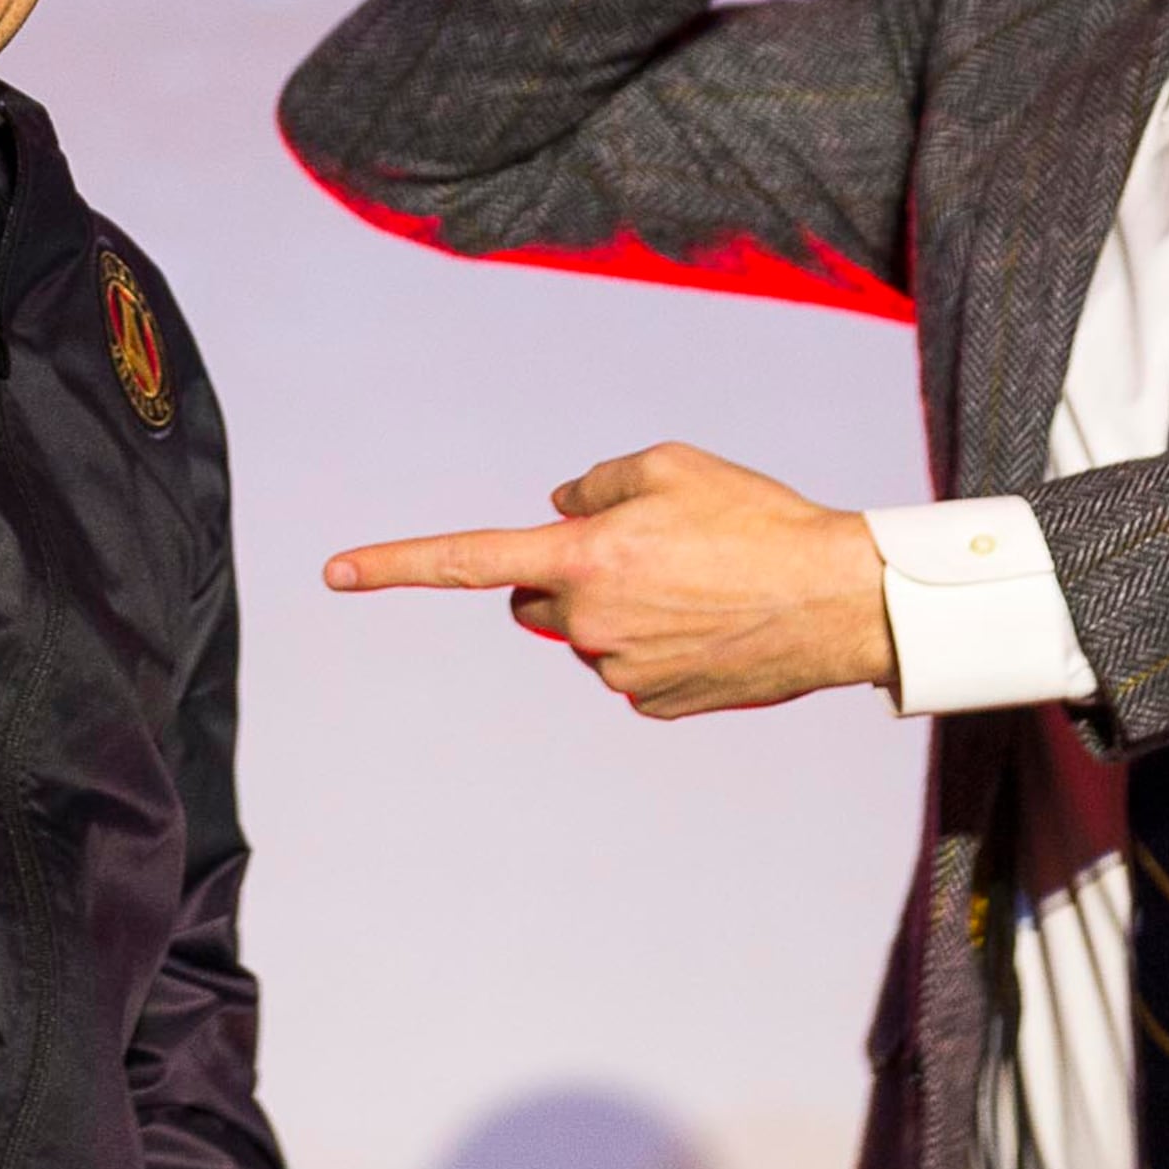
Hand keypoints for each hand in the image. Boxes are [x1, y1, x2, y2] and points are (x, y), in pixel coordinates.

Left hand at [324, 443, 893, 718]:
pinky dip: (658, 644)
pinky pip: (630, 666)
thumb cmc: (756, 518)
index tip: (333, 573)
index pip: (467, 560)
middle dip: (566, 574)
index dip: (394, 565)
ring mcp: (618, 672)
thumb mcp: (671, 464)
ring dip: (621, 607)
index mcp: (582, 557)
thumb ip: (597, 483)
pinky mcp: (654, 703)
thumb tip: (562, 508)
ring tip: (699, 583)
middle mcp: (587, 623)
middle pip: (537, 598)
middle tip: (643, 552)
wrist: (835, 600)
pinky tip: (711, 624)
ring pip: (589, 632)